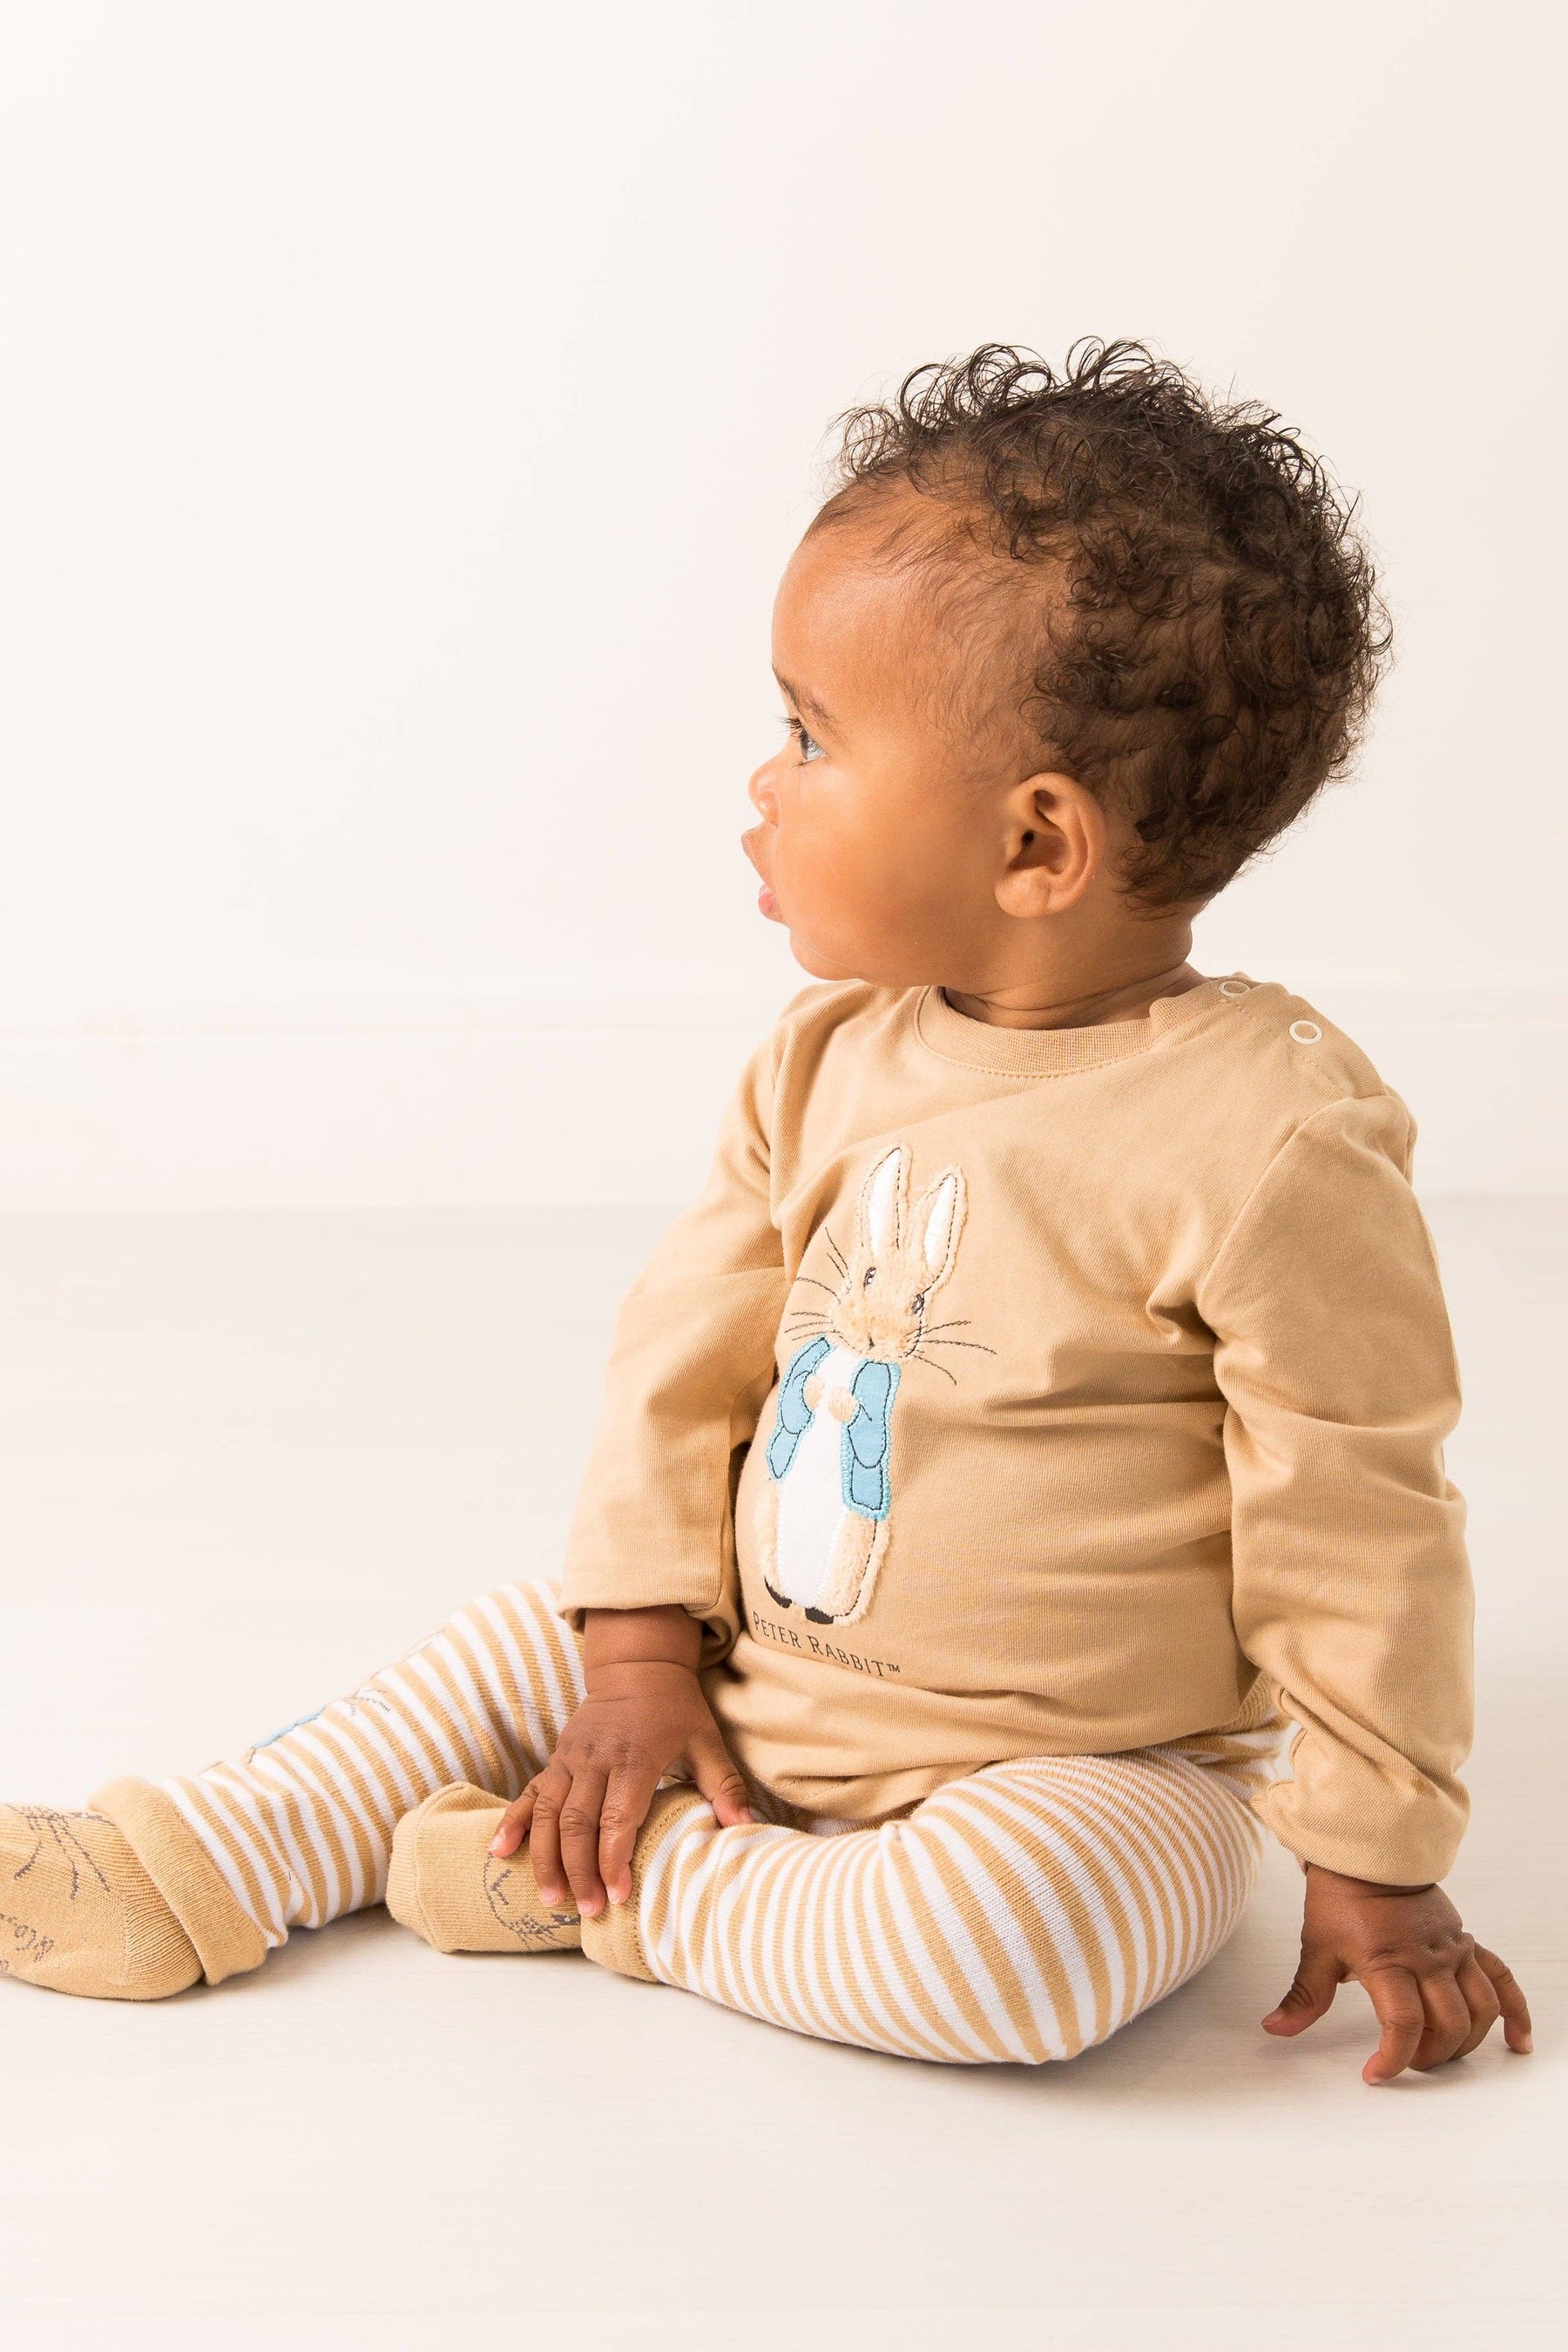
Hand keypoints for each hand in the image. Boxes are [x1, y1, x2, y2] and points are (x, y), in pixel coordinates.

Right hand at [488, 1608, 751, 1919]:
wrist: (637, 1666)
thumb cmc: (675, 1709)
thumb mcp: (706, 1741)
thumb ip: (723, 1785)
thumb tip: (746, 1825)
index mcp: (634, 1757)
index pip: (617, 1817)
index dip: (613, 1859)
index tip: (617, 1895)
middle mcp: (596, 1759)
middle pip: (576, 1823)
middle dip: (579, 1870)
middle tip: (586, 1910)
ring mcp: (571, 1758)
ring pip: (547, 1812)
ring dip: (545, 1857)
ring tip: (550, 1899)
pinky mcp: (556, 1758)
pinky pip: (530, 1792)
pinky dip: (513, 1822)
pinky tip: (499, 1852)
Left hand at [1263, 1864, 1532, 2083]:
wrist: (1368, 1851)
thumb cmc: (1341, 1896)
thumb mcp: (1317, 1946)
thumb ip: (1304, 1995)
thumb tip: (1275, 2028)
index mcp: (1388, 1960)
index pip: (1403, 2024)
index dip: (1393, 2059)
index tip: (1376, 2075)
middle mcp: (1428, 1958)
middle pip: (1448, 2024)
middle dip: (1430, 2056)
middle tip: (1407, 2063)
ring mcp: (1452, 1951)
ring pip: (1480, 2009)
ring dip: (1467, 2042)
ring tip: (1444, 2055)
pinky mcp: (1467, 1943)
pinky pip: (1502, 1979)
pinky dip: (1515, 2012)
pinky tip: (1516, 2041)